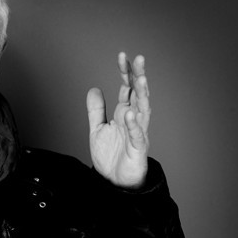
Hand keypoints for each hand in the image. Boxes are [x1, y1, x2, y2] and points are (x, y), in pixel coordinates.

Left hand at [86, 52, 150, 188]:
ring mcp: (137, 133)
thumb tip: (94, 88)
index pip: (127, 88)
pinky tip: (130, 113)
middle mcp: (133, 120)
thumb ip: (96, 109)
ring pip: (143, 110)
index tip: (122, 56)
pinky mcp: (137, 149)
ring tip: (140, 78)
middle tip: (139, 58)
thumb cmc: (110, 156)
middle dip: (138, 76)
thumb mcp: (97, 128)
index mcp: (124, 113)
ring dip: (142, 94)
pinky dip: (134, 124)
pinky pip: (137, 135)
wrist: (113, 182)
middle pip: (138, 94)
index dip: (125, 72)